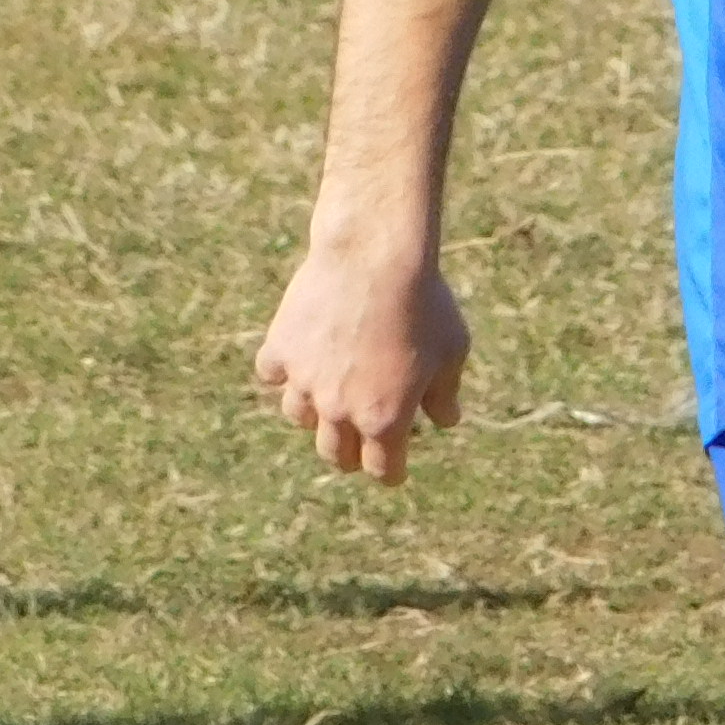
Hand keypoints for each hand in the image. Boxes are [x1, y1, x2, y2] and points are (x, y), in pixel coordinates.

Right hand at [254, 240, 469, 484]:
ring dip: (314, 412)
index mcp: (385, 419)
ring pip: (299, 416)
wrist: (376, 253)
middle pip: (335, 454)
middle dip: (350, 452)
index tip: (394, 467)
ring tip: (326, 395)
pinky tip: (298, 356)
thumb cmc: (424, 301)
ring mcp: (305, 379)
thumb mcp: (452, 349)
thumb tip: (445, 420)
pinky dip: (283, 369)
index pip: (381, 470)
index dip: (391, 471)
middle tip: (358, 441)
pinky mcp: (282, 347)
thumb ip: (445, 392)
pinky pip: (272, 373)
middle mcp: (340, 409)